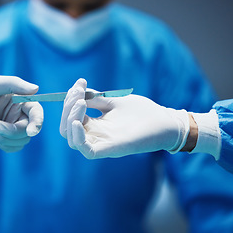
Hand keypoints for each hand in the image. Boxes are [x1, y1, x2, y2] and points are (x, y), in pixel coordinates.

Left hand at [0, 75, 42, 151]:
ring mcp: (14, 126)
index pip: (37, 112)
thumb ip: (14, 84)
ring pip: (22, 141)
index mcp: (21, 99)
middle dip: (11, 132)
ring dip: (4, 139)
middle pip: (29, 130)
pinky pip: (14, 147)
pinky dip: (3, 145)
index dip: (38, 122)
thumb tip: (36, 88)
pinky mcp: (6, 137)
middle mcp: (20, 113)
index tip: (31, 131)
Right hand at [60, 79, 188, 158]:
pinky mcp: (109, 150)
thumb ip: (96, 99)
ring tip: (80, 102)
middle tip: (78, 92)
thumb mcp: (114, 101)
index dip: (70, 100)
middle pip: (67, 127)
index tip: (81, 82)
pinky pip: (85, 149)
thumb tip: (78, 91)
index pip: (72, 116)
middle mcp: (95, 135)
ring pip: (72, 139)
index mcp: (95, 125)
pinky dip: (76, 136)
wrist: (165, 121)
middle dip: (67, 108)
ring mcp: (101, 143)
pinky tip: (77, 121)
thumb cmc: (142, 112)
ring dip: (70, 118)